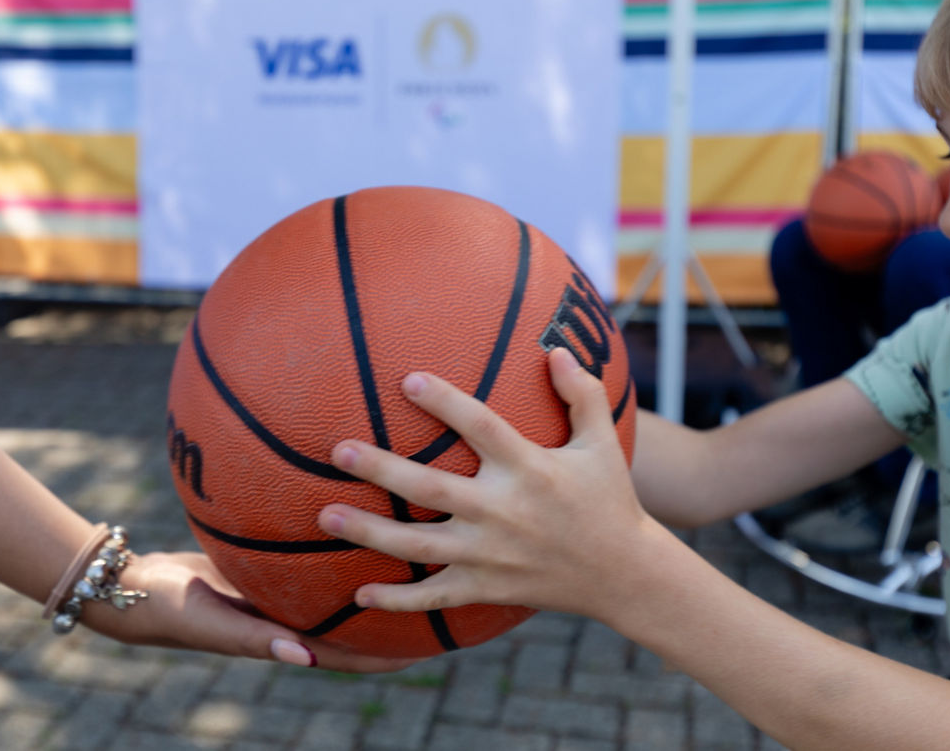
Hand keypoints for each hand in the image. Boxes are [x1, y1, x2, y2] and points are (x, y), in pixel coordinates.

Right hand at [83, 550, 419, 672]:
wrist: (131, 582)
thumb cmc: (167, 607)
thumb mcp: (208, 623)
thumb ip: (251, 636)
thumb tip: (300, 655)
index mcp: (288, 639)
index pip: (355, 654)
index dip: (396, 652)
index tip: (440, 639)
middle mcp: (294, 614)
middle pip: (359, 615)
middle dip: (400, 602)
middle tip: (444, 574)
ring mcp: (282, 588)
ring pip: (338, 576)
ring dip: (370, 560)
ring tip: (412, 527)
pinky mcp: (266, 563)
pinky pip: (309, 546)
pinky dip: (332, 528)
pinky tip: (349, 490)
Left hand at [316, 347, 664, 620]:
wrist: (624, 575)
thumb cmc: (608, 499)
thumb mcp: (601, 444)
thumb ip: (582, 394)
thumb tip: (556, 349)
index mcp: (529, 469)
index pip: (481, 427)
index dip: (445, 402)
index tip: (407, 378)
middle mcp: (504, 511)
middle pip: (431, 489)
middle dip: (382, 469)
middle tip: (339, 449)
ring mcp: (490, 555)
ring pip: (419, 545)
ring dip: (370, 532)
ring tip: (326, 514)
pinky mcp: (486, 587)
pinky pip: (434, 596)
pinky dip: (398, 599)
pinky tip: (358, 594)